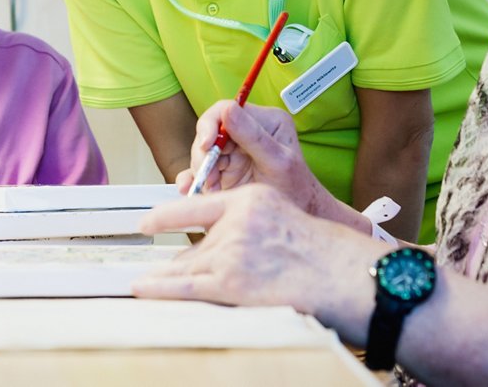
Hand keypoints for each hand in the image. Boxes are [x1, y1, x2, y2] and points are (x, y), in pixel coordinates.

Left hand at [134, 183, 387, 343]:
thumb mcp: (285, 218)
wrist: (343, 275)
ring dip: (165, 278)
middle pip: (193, 244)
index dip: (166, 216)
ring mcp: (232, 250)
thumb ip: (251, 226)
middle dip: (177, 262)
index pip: (197, 206)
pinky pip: (185, 285)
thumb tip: (222, 245)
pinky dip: (160, 287)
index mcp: (251, 200)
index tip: (147, 222)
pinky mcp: (231, 281)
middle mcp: (237, 221)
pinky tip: (144, 287)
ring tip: (144, 283)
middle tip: (156, 271)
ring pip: (187, 266)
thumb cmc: (325, 255)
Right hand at [179, 100, 337, 218]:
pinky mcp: (225, 169)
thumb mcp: (277, 162)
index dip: (210, 125)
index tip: (207, 145)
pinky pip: (201, 169)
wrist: (296, 215)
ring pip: (203, 152)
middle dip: (205, 155)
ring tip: (212, 189)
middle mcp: (248, 132)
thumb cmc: (297, 191)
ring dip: (202, 171)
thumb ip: (253, 136)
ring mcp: (235, 151)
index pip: (227, 110)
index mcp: (267, 121)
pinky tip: (192, 189)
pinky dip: (194, 179)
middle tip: (209, 176)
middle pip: (210, 132)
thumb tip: (228, 109)